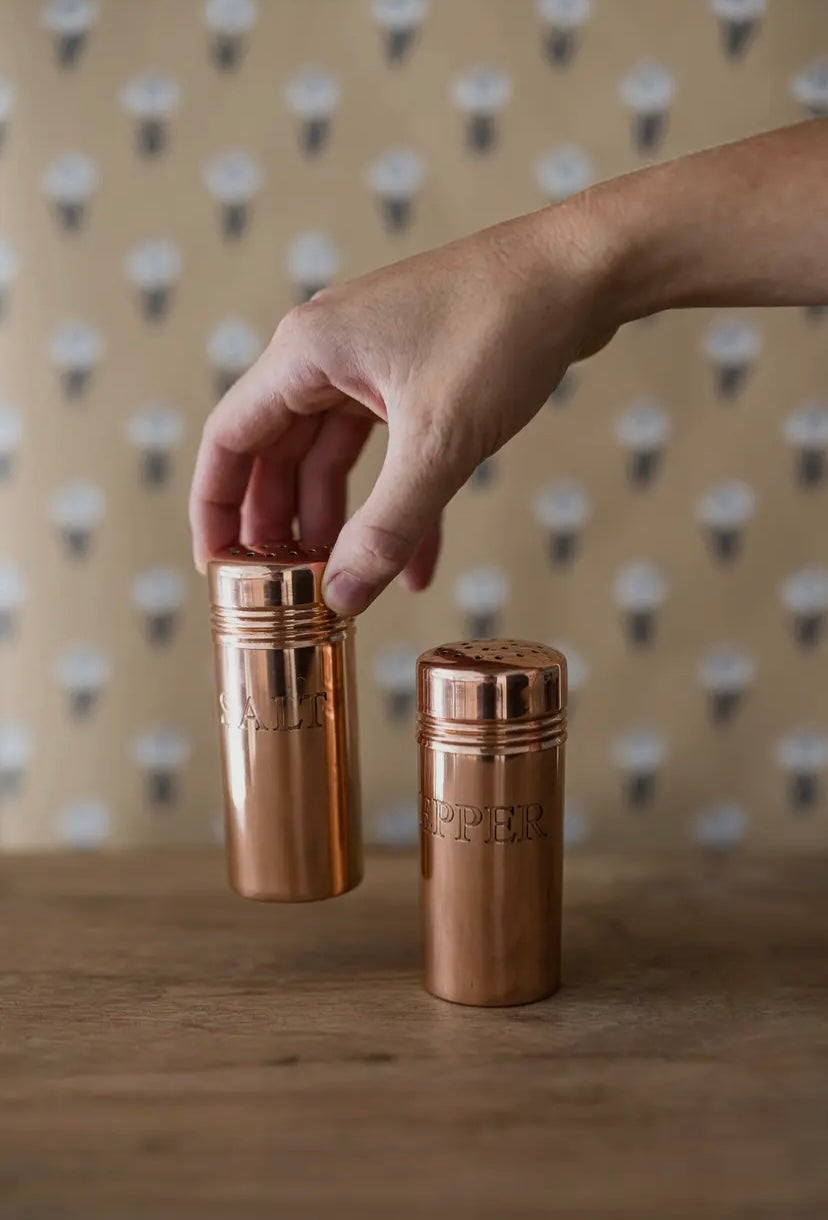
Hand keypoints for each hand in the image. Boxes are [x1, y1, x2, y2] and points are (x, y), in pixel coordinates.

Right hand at [189, 197, 618, 614]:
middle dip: (280, 525)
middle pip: (277, 454)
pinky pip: (388, 453)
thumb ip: (387, 526)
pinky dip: (396, 505)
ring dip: (338, 521)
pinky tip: (415, 565)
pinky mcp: (414, 376)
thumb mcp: (439, 444)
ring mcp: (372, 362)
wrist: (582, 273)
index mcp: (307, 353)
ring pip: (332, 458)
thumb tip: (343, 597)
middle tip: (282, 589)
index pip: (229, 440)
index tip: (219, 567)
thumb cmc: (503, 332)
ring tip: (341, 585)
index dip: (216, 509)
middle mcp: (326, 353)